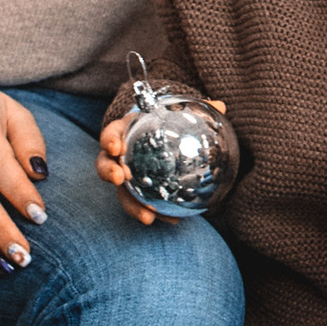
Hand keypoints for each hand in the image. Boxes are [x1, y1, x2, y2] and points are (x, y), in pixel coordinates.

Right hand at [96, 99, 228, 227]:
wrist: (157, 137)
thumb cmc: (164, 122)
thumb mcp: (175, 113)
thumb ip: (194, 110)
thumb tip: (220, 105)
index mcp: (124, 133)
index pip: (111, 135)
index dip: (110, 140)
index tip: (116, 147)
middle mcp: (119, 157)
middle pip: (105, 165)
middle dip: (108, 172)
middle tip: (119, 178)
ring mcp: (125, 177)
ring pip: (121, 192)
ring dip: (131, 205)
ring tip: (147, 217)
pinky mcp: (136, 193)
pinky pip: (142, 204)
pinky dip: (155, 212)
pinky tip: (174, 220)